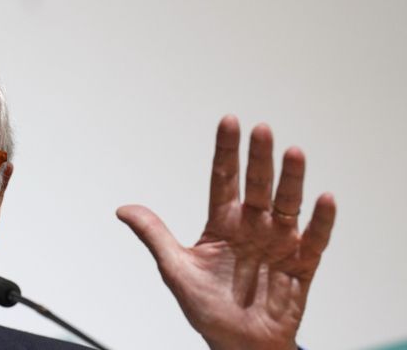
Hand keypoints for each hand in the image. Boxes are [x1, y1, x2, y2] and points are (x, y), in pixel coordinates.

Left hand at [117, 115, 335, 349]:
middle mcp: (253, 228)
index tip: (229, 120)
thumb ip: (155, 235)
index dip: (226, 151)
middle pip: (257, 186)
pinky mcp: (301, 267)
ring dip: (291, 180)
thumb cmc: (209, 309)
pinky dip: (321, 221)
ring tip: (293, 152)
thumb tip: (122, 208)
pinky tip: (324, 199)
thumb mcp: (176, 270)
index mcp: (223, 224)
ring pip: (286, 205)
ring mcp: (278, 244)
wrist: (238, 346)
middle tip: (261, 129)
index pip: (224, 179)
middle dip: (258, 158)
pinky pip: (314, 241)